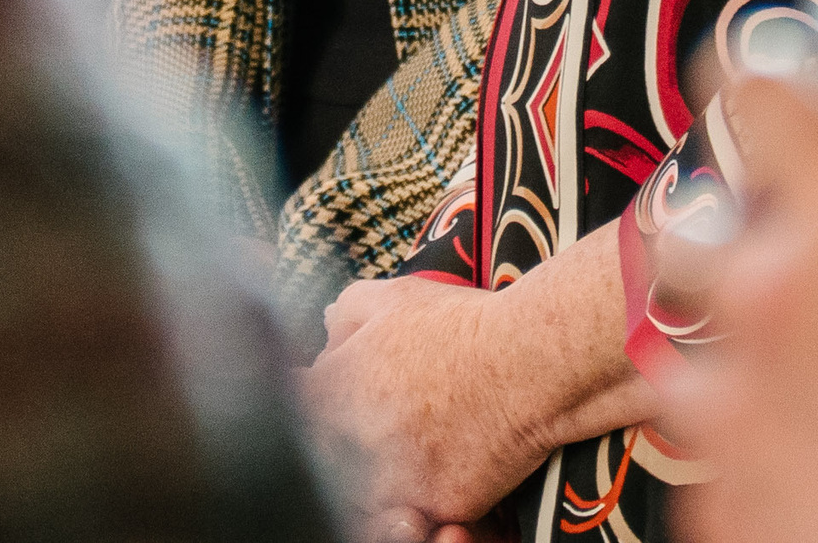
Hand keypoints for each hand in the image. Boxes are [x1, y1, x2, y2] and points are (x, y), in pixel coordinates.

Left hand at [302, 231, 653, 540]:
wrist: (526, 361)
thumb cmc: (461, 325)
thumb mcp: (395, 297)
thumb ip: (347, 311)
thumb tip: (326, 327)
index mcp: (332, 392)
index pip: (291, 413)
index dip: (307, 406)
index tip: (326, 403)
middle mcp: (350, 444)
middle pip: (323, 465)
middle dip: (340, 451)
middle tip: (377, 434)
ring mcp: (388, 482)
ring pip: (359, 502)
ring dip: (372, 487)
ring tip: (403, 465)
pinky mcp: (430, 509)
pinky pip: (410, 522)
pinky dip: (415, 512)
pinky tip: (431, 486)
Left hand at [654, 79, 817, 542]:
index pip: (765, 91)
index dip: (769, 90)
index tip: (774, 95)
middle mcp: (777, 296)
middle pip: (698, 220)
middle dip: (741, 239)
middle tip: (805, 272)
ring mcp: (733, 405)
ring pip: (683, 341)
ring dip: (735, 351)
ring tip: (804, 385)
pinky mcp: (717, 505)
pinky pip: (708, 456)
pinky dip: (751, 454)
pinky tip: (813, 469)